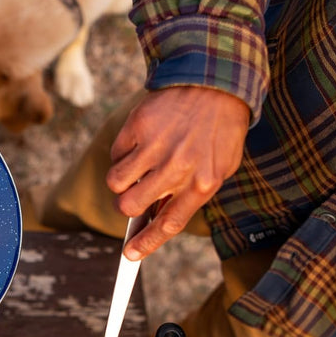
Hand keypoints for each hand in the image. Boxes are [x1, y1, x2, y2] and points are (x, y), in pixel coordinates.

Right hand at [106, 86, 250, 259]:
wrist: (216, 81)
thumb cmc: (219, 130)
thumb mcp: (220, 167)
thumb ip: (192, 195)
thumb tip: (156, 219)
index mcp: (203, 183)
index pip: (168, 225)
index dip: (145, 244)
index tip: (129, 255)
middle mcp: (178, 168)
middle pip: (131, 206)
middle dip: (127, 206)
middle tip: (133, 196)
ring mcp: (156, 146)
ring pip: (116, 182)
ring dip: (120, 181)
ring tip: (136, 168)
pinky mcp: (138, 126)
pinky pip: (116, 154)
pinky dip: (122, 154)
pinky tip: (140, 143)